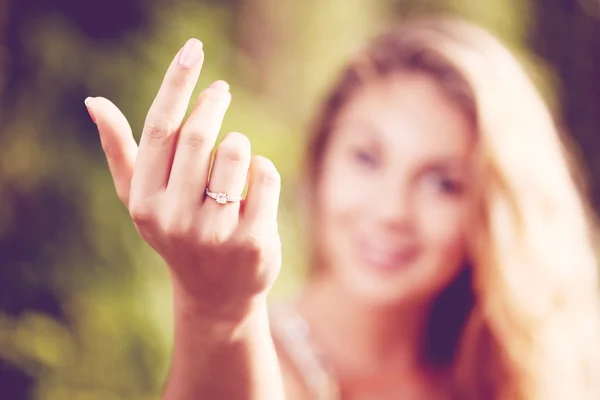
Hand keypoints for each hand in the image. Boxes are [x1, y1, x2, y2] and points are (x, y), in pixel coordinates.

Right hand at [85, 38, 281, 323]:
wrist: (216, 292)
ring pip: (237, 154)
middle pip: (198, 137)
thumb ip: (121, 151)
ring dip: (240, 145)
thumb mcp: (144, 198)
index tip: (193, 50)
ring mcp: (215, 232)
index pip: (159, 129)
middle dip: (213, 104)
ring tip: (235, 156)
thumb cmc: (178, 231)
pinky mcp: (253, 241)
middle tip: (221, 91)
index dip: (177, 84)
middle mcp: (175, 218)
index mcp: (145, 201)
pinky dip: (263, 169)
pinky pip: (266, 177)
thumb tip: (94, 102)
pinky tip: (255, 184)